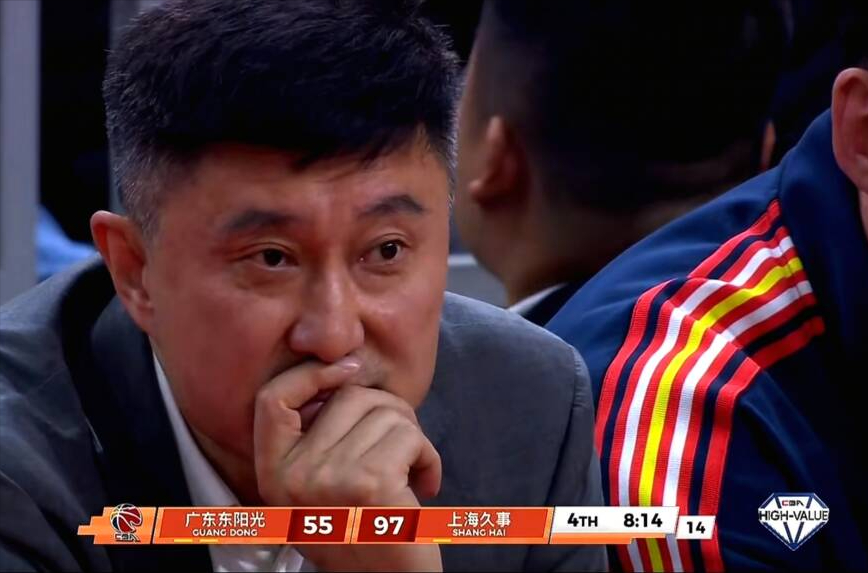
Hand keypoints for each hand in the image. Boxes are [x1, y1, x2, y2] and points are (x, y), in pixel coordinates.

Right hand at [253, 358, 442, 571]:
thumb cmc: (364, 532)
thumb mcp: (319, 489)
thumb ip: (318, 441)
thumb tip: (346, 375)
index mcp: (273, 474)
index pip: (271, 399)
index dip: (310, 374)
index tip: (349, 370)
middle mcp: (293, 476)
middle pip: (348, 397)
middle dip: (389, 412)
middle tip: (401, 448)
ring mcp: (329, 479)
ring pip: (386, 412)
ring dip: (413, 439)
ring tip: (411, 473)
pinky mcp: (371, 484)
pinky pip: (410, 436)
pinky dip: (428, 457)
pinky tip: (425, 486)